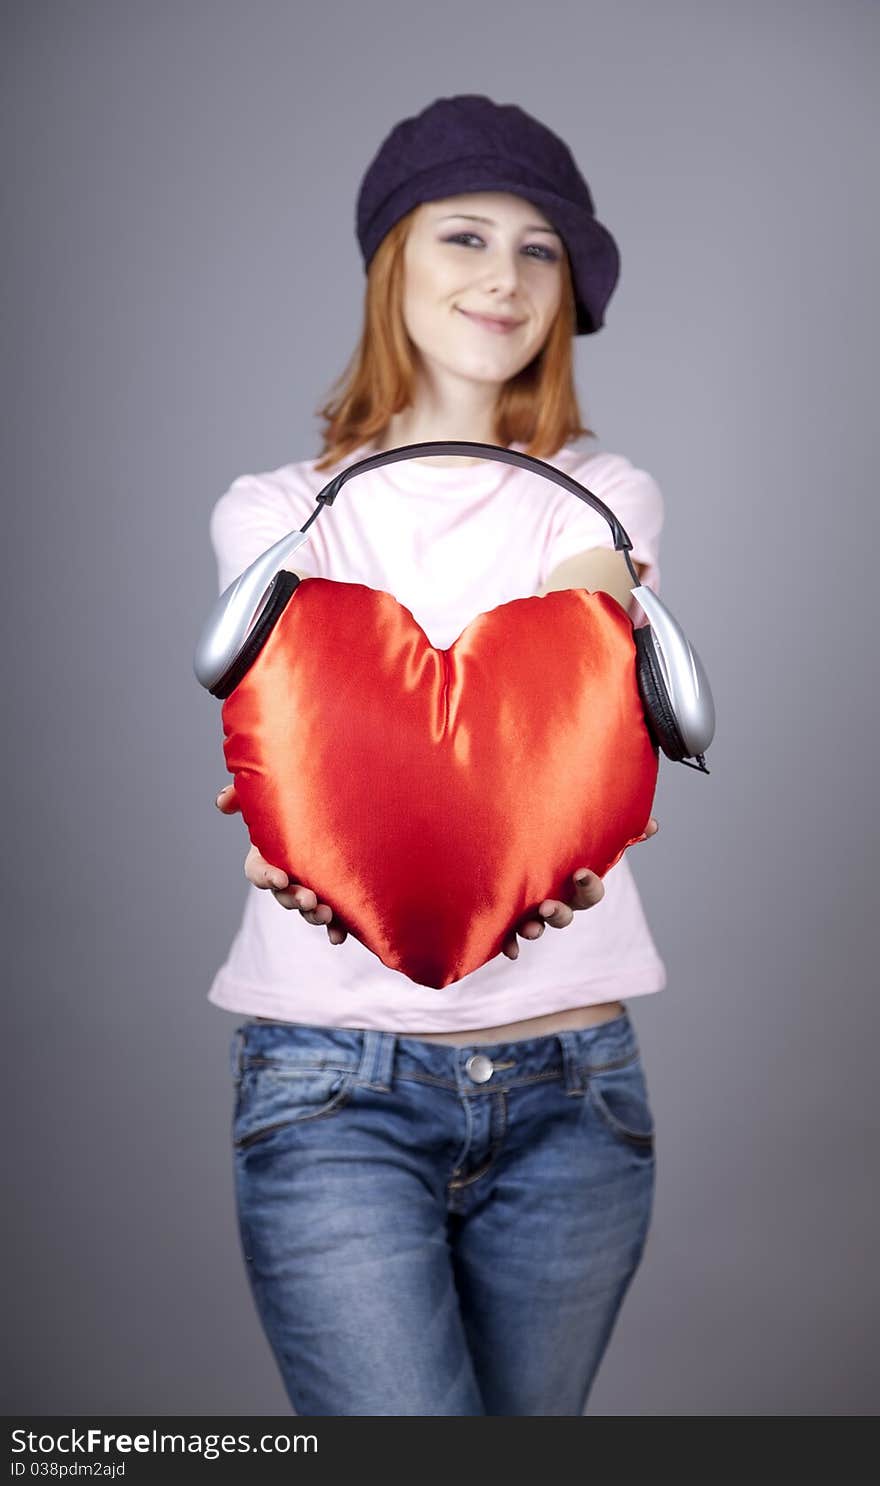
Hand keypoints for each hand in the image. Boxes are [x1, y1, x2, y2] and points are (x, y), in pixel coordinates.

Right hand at [214, 784, 347, 944]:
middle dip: (294, 899)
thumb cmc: (289, 805)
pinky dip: (333, 929)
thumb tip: (222, 802)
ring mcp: (306, 888)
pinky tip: (338, 937)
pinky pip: (329, 917)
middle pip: (283, 895)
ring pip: (305, 908)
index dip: (266, 877)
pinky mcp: (328, 896)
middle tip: (309, 899)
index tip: (280, 878)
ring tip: (325, 913)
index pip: (258, 871)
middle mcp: (284, 876)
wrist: (327, 811)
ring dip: (313, 915)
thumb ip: (241, 796)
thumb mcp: (265, 799)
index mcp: (266, 855)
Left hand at [500, 817, 659, 959]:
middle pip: (564, 916)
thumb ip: (620, 831)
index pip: (590, 893)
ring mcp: (534, 912)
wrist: (527, 846)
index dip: (589, 887)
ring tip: (529, 929)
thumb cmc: (562, 842)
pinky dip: (510, 944)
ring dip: (534, 930)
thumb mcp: (588, 835)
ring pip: (538, 927)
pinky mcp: (510, 916)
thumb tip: (653, 825)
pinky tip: (509, 950)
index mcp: (576, 885)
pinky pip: (510, 936)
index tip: (580, 873)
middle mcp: (557, 901)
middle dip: (558, 915)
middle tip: (547, 907)